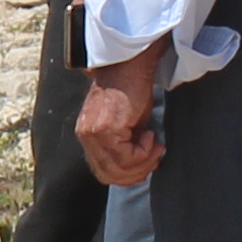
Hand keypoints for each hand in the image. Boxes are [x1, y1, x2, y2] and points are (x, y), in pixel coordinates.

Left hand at [77, 49, 165, 186]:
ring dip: (144, 162)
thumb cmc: (132, 89)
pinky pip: (128, 157)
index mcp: (88, 135)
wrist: (131, 66)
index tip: (147, 165)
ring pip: (119, 169)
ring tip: (155, 145)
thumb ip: (126, 146)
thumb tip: (140, 168)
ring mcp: (94, 133)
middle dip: (137, 173)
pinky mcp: (106, 129)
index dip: (127, 175)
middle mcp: (86, 136)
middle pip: (109, 175)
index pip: (102, 171)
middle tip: (155, 157)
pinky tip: (150, 134)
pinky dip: (144, 151)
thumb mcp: (126, 124)